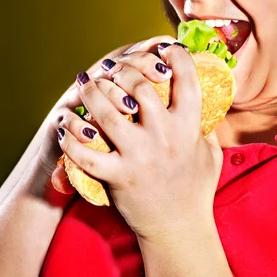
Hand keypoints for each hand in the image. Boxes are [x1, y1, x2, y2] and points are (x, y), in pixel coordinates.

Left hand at [56, 43, 223, 241]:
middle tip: (113, 69)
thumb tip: (203, 98)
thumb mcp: (211, 152)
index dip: (176, 55)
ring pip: (106, 113)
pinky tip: (66, 125)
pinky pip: (85, 153)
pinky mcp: (117, 177)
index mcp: (189, 127)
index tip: (165, 47)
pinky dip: (70, 138)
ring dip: (91, 92)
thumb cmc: (196, 188)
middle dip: (123, 70)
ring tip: (84, 82)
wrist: (180, 229)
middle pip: (138, 86)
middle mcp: (164, 137)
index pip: (186, 78)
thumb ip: (206, 124)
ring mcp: (139, 157)